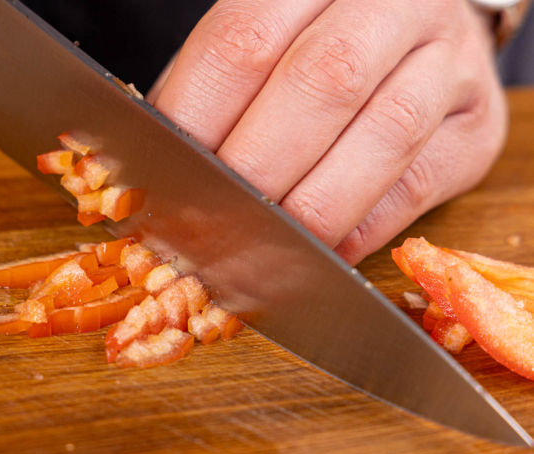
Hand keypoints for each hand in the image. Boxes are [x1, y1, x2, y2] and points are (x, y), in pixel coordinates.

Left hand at [153, 0, 506, 263]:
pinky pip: (416, 187)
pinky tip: (316, 252)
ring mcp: (447, 63)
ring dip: (311, 208)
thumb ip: (211, 95)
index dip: (197, 120)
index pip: (244, 41)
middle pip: (320, 83)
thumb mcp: (260, 45)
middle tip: (209, 226)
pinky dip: (358, 229)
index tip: (164, 181)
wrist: (416, 36)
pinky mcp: (476, 128)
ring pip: (383, 135)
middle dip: (255, 171)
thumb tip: (155, 175)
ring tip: (259, 249)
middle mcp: (393, 5)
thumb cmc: (313, 46)